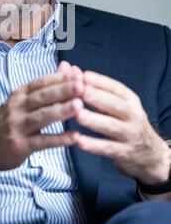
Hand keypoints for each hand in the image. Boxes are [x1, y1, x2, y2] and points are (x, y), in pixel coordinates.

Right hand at [0, 64, 82, 189]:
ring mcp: (18, 127)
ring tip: (80, 106)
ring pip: (42, 117)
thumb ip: (45, 86)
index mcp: (19, 95)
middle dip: (62, 90)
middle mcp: (17, 108)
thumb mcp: (20, 100)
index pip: (40, 83)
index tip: (77, 74)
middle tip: (82, 86)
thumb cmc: (7, 121)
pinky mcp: (20, 146)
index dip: (58, 78)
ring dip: (61, 111)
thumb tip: (66, 67)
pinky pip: (42, 142)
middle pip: (42, 97)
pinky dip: (59, 139)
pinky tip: (74, 137)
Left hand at [67, 66, 170, 184]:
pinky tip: (79, 141)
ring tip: (78, 115)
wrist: (149, 153)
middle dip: (97, 97)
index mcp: (130, 101)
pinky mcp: (125, 152)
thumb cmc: (125, 123)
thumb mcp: (117, 105)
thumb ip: (95, 90)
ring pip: (111, 126)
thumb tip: (73, 70)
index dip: (100, 81)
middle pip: (115, 105)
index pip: (116, 88)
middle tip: (79, 91)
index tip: (84, 75)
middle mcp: (133, 115)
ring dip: (94, 120)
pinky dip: (93, 145)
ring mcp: (130, 134)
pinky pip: (108, 148)